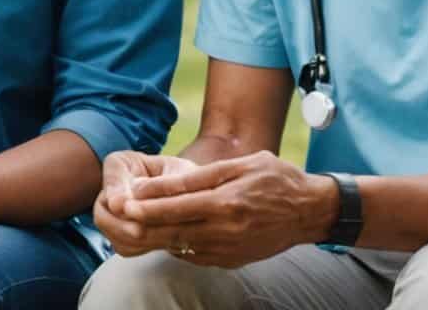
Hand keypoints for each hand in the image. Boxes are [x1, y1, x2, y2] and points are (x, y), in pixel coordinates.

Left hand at [101, 151, 334, 267]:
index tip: (123, 201)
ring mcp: (227, 250)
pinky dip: (177, 244)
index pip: (176, 207)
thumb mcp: (241, 166)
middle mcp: (225, 230)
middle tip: (119, 216)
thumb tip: (164, 184)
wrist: (308, 212)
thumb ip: (201, 177)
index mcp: (227, 203)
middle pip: (172, 230)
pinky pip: (194, 255)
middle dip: (142, 224)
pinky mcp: (230, 261)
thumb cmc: (277, 180)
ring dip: (155, 236)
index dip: (147, 206)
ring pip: (180, 245)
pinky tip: (167, 233)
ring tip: (134, 224)